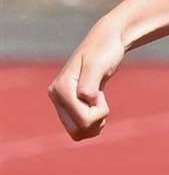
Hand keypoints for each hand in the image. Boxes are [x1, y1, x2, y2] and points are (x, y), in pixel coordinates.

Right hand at [48, 20, 126, 140]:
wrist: (107, 41)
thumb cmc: (104, 51)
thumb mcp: (99, 65)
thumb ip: (90, 82)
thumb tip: (84, 97)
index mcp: (61, 89)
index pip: (82, 120)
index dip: (100, 111)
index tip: (100, 93)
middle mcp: (56, 97)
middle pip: (78, 131)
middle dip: (96, 121)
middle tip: (101, 100)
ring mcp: (62, 102)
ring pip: (78, 132)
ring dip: (95, 123)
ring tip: (99, 101)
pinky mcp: (69, 104)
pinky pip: (80, 128)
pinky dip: (94, 122)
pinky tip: (97, 105)